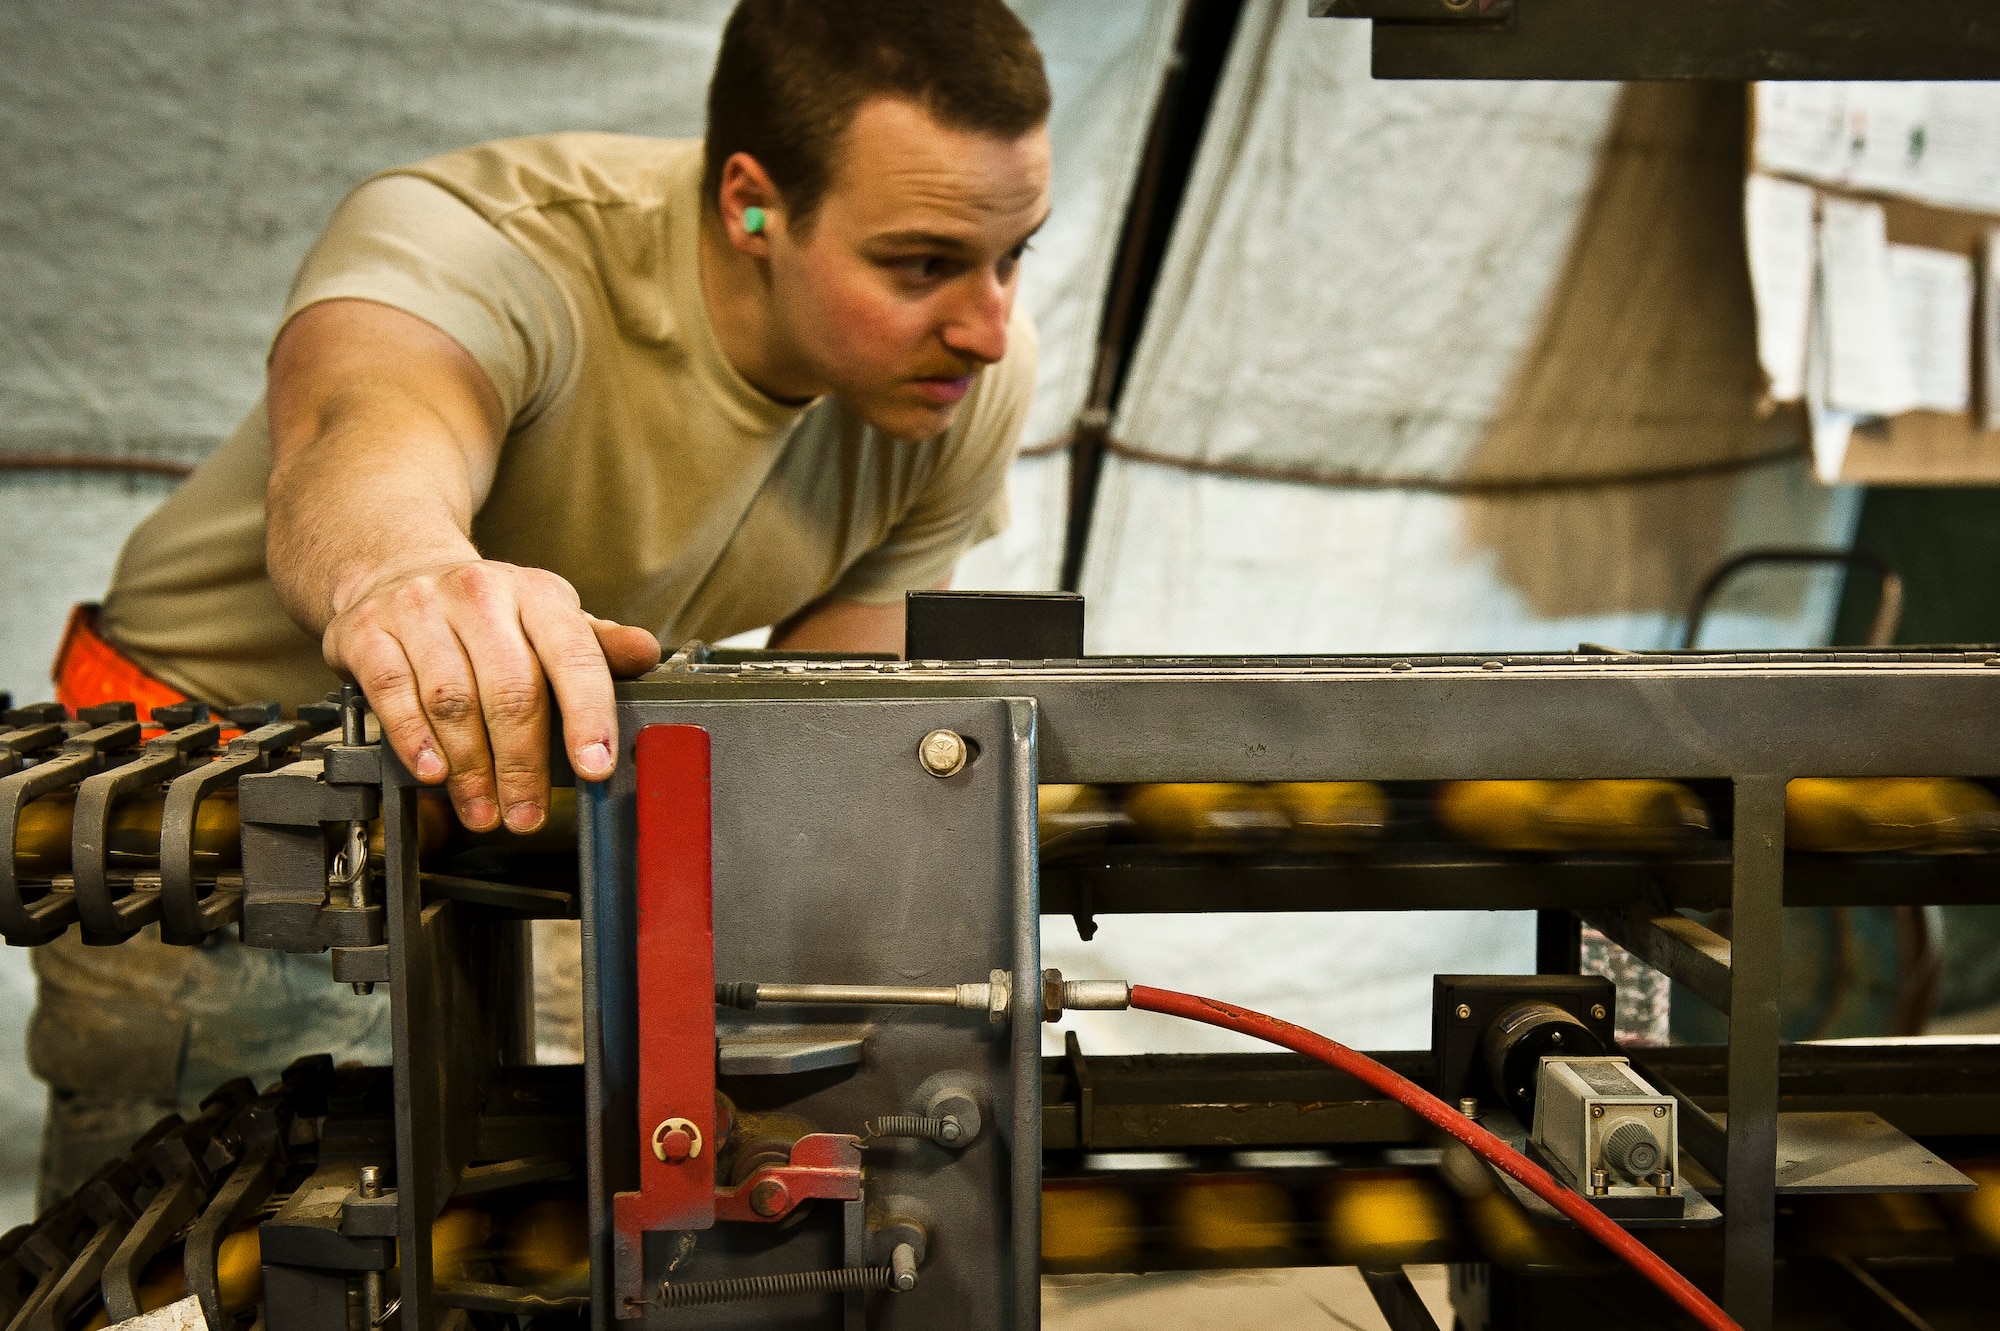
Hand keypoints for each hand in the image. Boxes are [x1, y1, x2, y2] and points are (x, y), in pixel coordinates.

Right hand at [323, 559, 659, 831]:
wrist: (396, 570)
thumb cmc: (486, 612)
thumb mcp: (549, 619)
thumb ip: (597, 646)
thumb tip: (646, 654)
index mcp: (538, 593)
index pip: (574, 656)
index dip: (587, 716)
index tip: (594, 767)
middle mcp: (480, 593)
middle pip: (511, 690)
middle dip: (523, 764)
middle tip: (527, 813)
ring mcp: (420, 608)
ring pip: (453, 699)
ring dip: (471, 768)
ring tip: (483, 810)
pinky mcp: (368, 631)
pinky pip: (394, 692)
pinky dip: (414, 739)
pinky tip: (433, 774)